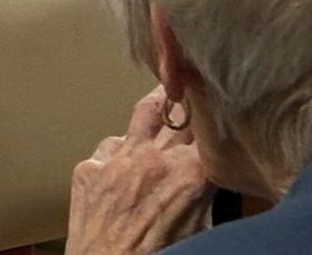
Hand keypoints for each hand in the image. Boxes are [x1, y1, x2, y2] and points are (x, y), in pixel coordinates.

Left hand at [66, 90, 211, 254]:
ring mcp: (118, 159)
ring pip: (142, 113)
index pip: (209, 127)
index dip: (216, 112)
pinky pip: (108, 148)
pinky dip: (119, 152)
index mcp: (190, 175)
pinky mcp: (89, 169)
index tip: (222, 99)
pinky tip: (124, 161)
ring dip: (156, 104)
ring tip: (164, 93)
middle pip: (178, 111)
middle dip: (189, 97)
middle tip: (196, 82)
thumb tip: (213, 179)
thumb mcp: (202, 229)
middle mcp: (153, 158)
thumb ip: (207, 195)